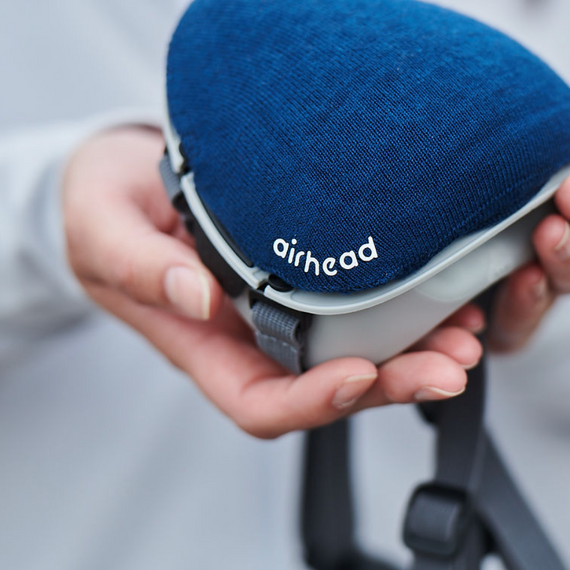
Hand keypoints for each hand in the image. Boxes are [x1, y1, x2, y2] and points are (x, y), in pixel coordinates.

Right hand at [61, 126, 480, 438]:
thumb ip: (138, 265)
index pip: (261, 402)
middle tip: (454, 364)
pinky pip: (364, 302)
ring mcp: (280, 307)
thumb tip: (196, 297)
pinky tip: (452, 290)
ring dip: (416, 350)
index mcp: (200, 343)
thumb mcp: (100, 225)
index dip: (314, 402)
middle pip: (328, 387)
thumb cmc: (100, 202)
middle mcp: (249, 337)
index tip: (361, 374)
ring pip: (358, 350)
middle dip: (393, 384)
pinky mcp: (305, 270)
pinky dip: (411, 304)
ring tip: (470, 333)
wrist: (118, 168)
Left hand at [477, 101, 569, 352]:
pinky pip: (530, 317)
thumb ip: (490, 110)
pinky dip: (529, 301)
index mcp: (569, 167)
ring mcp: (547, 273)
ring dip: (569, 252)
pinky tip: (522, 284)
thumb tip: (470, 76)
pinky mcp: (514, 318)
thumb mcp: (475, 136)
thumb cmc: (454, 179)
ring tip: (550, 235)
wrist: (415, 262)